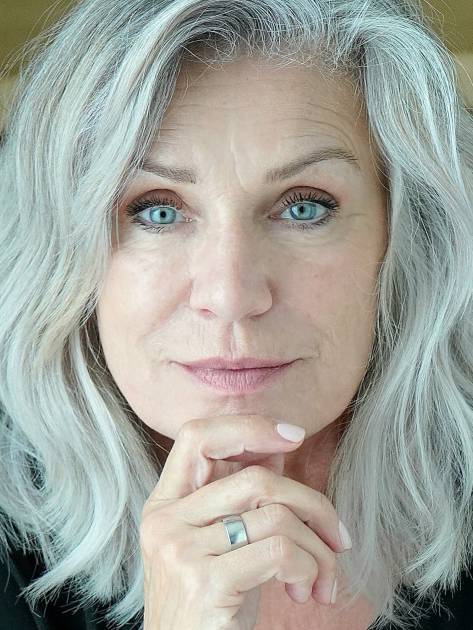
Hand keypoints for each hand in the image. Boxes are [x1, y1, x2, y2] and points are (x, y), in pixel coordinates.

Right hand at [139, 415, 350, 628]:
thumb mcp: (217, 546)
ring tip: (321, 579)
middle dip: (313, 504)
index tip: (294, 437)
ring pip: (276, 514)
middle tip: (336, 538)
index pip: (197, 436)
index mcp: (165, 504)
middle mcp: (165, 521)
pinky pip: (280, 549)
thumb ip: (237, 499)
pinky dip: (309, 567)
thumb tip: (279, 450)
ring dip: (318, 548)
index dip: (248, 427)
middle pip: (255, 478)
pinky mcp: (205, 581)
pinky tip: (305, 591)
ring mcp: (180, 550)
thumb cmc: (211, 608)